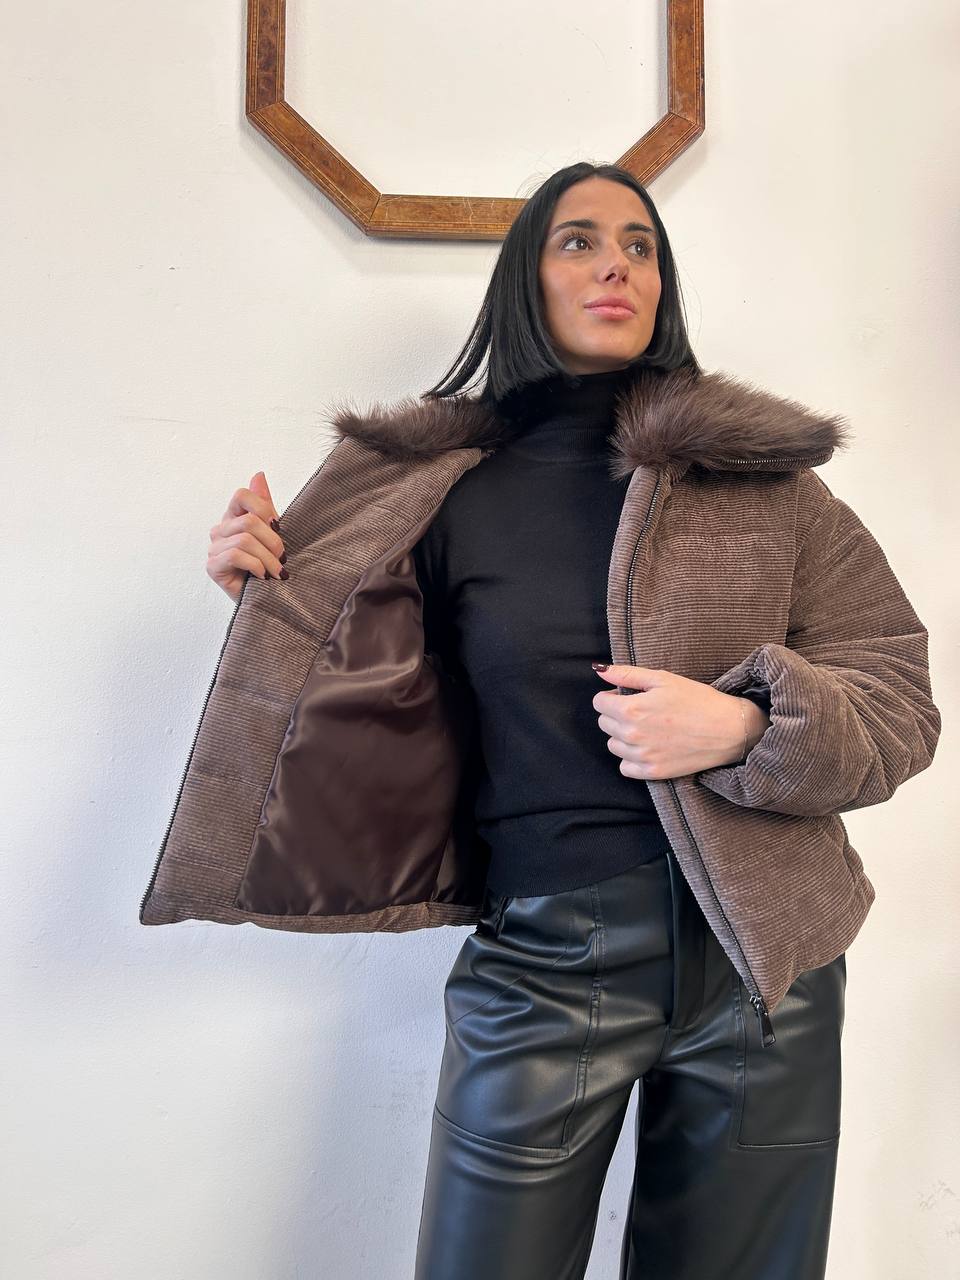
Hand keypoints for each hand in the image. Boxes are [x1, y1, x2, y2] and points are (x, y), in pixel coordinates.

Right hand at [205, 471, 286, 602]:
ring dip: (267, 558)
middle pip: (248, 521)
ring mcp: (214, 548)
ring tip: (277, 572)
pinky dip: (255, 566)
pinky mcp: (212, 566)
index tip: (278, 527)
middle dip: (273, 541)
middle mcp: (221, 530)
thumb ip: (265, 505)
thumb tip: (259, 475)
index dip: (263, 507)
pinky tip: (262, 577)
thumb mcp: (273, 533)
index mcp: (234, 517)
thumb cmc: (270, 566)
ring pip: (244, 539)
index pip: (241, 495)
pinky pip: (234, 555)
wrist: (268, 599)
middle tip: (283, 558)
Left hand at [591, 663, 769, 780]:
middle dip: (617, 714)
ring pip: (613, 745)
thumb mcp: (663, 678)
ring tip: (648, 728)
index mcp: (632, 709)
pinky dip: (631, 758)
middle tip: (642, 710)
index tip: (627, 695)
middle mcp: (632, 735)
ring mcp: (642, 756)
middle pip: (604, 724)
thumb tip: (599, 670)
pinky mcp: (653, 772)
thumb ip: (627, 674)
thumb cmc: (698, 699)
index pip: (599, 703)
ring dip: (623, 736)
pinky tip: (649, 747)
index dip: (611, 696)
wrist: (729, 729)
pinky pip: (625, 767)